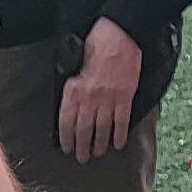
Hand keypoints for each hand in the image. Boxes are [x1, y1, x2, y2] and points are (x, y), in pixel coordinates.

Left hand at [57, 19, 143, 159]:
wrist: (121, 33)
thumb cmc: (97, 43)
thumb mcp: (76, 63)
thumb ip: (73, 85)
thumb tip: (71, 104)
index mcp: (74, 88)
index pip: (66, 120)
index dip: (66, 138)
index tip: (66, 147)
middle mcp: (89, 97)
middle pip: (83, 129)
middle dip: (81, 146)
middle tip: (82, 158)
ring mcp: (108, 98)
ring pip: (102, 128)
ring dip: (99, 144)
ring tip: (97, 153)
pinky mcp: (125, 96)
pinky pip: (121, 121)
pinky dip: (119, 134)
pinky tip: (118, 143)